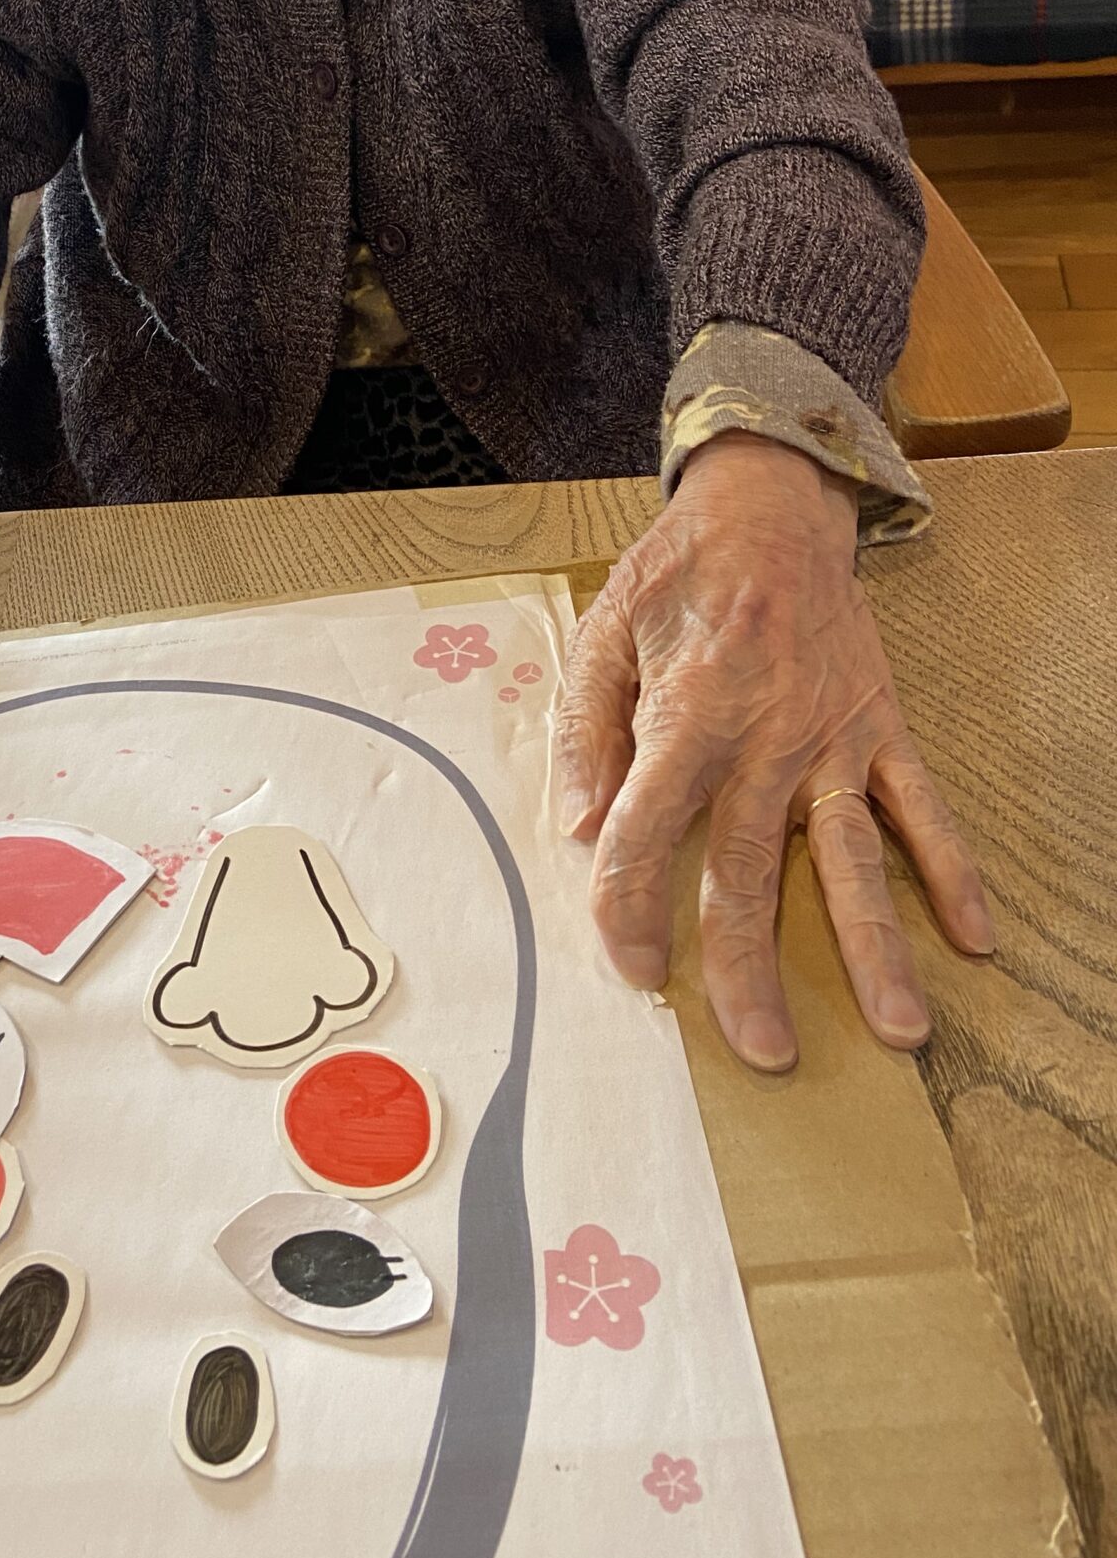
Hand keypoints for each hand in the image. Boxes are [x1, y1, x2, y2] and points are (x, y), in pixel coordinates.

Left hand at [555, 434, 993, 1071]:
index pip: (651, 830)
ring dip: (877, 947)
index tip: (632, 969)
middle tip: (765, 1049)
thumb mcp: (601, 635)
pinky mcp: (880, 727)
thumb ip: (585, 733)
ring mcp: (833, 739)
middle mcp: (765, 737)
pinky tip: (974, 937)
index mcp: (688, 714)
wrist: (768, 508)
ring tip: (901, 1028)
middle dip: (754, 966)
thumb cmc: (674, 579)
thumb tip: (583, 827)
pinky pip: (923, 809)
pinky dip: (953, 871)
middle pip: (753, 869)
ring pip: (853, 859)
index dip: (631, 904)